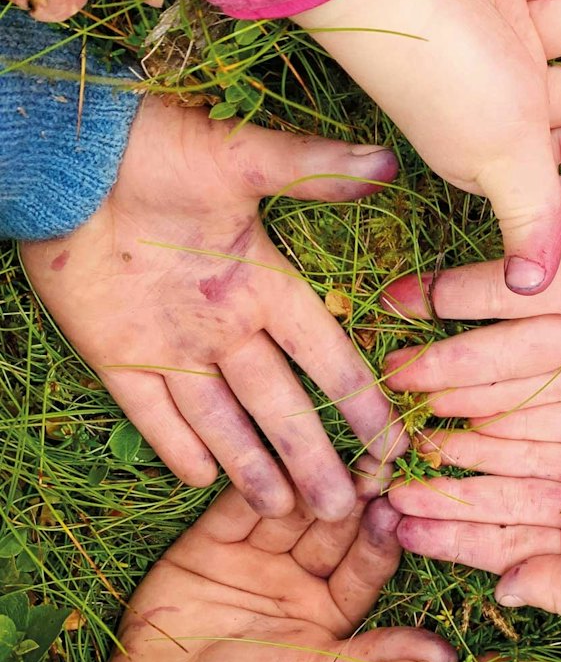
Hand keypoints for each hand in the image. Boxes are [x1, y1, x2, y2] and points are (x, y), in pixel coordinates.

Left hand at [21, 96, 402, 519]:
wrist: (69, 157)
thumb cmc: (159, 149)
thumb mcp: (240, 157)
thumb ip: (311, 170)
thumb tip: (385, 163)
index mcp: (262, 282)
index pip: (325, 355)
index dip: (359, 399)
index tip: (391, 443)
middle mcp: (225, 323)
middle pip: (278, 403)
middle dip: (313, 456)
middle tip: (344, 506)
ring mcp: (171, 343)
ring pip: (221, 419)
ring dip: (253, 465)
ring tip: (287, 512)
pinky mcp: (116, 353)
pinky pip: (152, 412)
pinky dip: (176, 445)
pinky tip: (204, 482)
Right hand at [72, 469, 452, 661]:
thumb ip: (376, 657)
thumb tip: (447, 655)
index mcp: (335, 611)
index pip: (366, 564)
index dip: (380, 536)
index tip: (395, 507)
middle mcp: (301, 578)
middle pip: (333, 528)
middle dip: (352, 496)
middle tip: (373, 460)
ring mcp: (257, 557)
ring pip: (290, 509)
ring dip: (307, 481)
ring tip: (326, 451)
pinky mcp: (210, 542)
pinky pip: (237, 506)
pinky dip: (254, 484)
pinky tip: (273, 457)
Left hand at [389, 383, 560, 617]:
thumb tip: (499, 594)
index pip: (506, 547)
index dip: (449, 535)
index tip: (394, 525)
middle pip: (502, 494)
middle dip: (445, 487)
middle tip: (382, 474)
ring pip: (520, 448)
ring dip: (467, 442)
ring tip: (407, 434)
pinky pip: (558, 407)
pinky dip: (512, 405)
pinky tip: (462, 401)